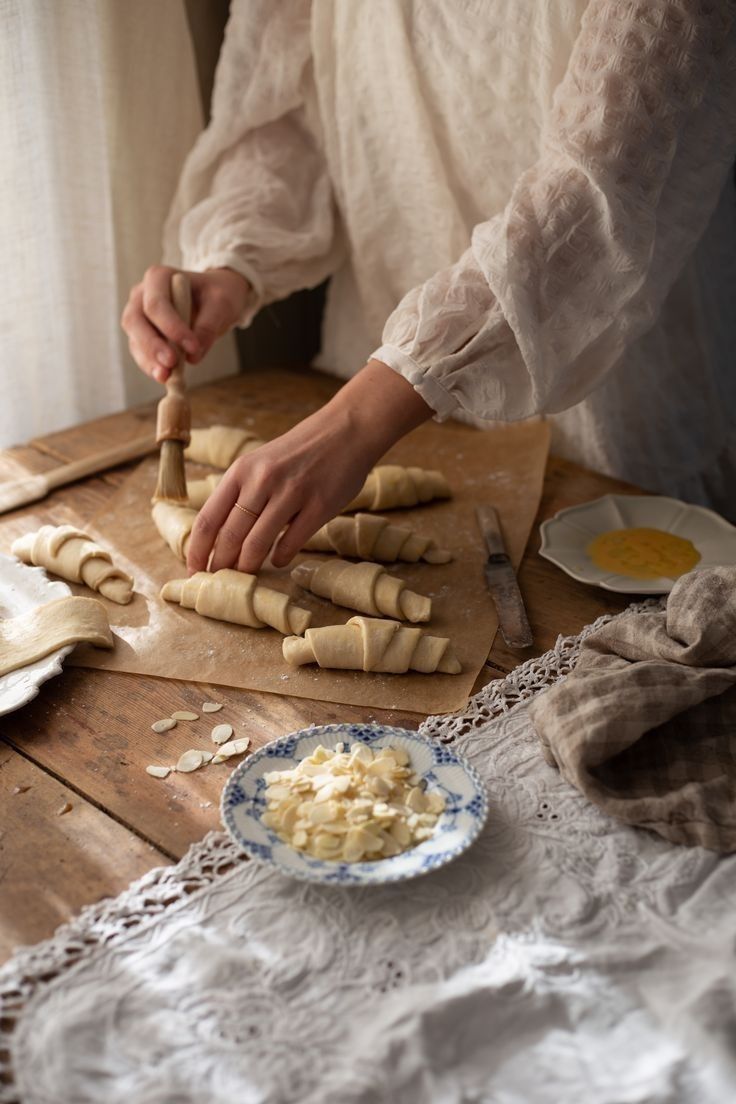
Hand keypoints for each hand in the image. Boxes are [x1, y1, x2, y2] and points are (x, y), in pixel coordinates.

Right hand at [121, 266, 249, 381]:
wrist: (215, 298)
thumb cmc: (218, 294)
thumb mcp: (222, 303)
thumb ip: (208, 326)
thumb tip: (192, 357)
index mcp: (159, 277)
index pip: (156, 303)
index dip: (171, 327)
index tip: (192, 347)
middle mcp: (142, 294)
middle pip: (135, 321)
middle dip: (152, 345)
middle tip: (170, 365)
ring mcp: (139, 315)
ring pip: (135, 339)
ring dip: (149, 360)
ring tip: (166, 377)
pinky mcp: (143, 335)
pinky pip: (142, 352)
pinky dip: (152, 366)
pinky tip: (165, 377)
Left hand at [186, 360, 432, 574]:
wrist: (345, 430)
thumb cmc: (299, 451)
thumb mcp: (261, 462)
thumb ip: (242, 493)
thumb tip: (221, 537)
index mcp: (241, 471)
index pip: (208, 519)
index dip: (197, 550)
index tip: (193, 570)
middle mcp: (262, 481)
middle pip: (230, 536)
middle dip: (221, 565)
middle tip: (220, 580)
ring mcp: (292, 493)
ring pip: (257, 543)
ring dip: (248, 566)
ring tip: (247, 574)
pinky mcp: (319, 506)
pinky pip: (291, 543)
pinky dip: (280, 557)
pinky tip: (278, 560)